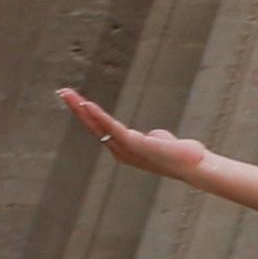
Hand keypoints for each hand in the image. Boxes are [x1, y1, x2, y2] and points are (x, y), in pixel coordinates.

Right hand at [57, 90, 214, 180]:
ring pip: (97, 125)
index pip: (102, 129)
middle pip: (93, 126)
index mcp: (125, 149)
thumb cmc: (182, 156)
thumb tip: (154, 135)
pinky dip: (98, 115)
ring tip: (68, 94)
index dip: (88, 115)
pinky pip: (110, 127)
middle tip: (62, 92)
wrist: (195, 166)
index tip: (77, 101)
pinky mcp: (132, 143)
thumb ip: (155, 138)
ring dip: (81, 109)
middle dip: (77, 109)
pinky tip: (86, 104)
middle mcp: (120, 150)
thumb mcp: (162, 143)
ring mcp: (124, 148)